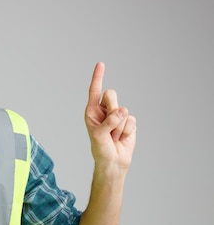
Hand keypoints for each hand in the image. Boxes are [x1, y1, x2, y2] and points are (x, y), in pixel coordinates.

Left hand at [85, 62, 136, 177]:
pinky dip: (127, 131)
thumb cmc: (100, 148)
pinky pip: (132, 121)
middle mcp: (105, 110)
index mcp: (92, 110)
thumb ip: (109, 122)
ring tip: (113, 136)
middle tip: (108, 127)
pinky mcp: (129, 122)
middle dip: (111, 110)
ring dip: (118, 127)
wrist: (113, 161)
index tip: (101, 63)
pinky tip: (122, 137)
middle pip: (112, 95)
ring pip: (123, 110)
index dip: (98, 76)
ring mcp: (118, 115)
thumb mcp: (99, 135)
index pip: (95, 90)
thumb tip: (122, 111)